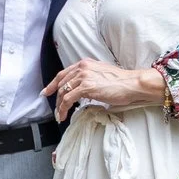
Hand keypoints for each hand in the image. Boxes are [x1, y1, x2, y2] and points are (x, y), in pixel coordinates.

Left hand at [44, 57, 166, 119]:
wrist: (131, 83)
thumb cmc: (121, 82)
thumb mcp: (102, 74)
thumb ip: (90, 77)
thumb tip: (83, 89)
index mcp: (85, 63)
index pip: (63, 73)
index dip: (53, 84)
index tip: (47, 91)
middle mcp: (82, 67)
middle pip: (61, 83)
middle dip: (55, 98)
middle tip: (55, 109)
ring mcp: (83, 77)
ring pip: (63, 92)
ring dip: (59, 106)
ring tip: (60, 115)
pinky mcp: (86, 87)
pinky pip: (68, 99)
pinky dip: (64, 108)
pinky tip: (64, 115)